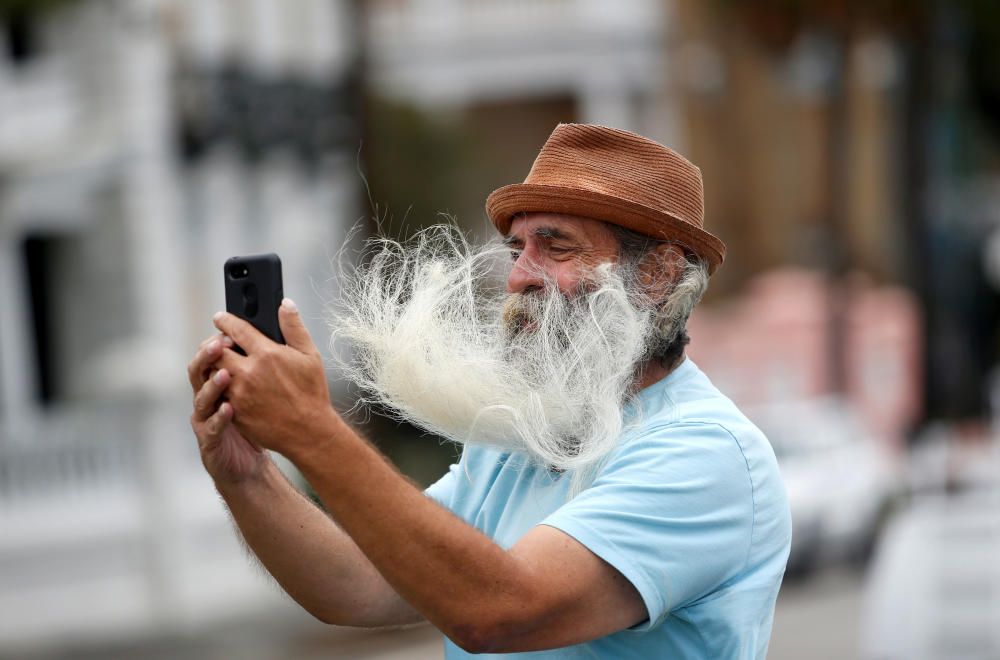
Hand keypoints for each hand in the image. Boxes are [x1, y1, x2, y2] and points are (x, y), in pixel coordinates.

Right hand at [188, 333, 268, 483]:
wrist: (252, 463)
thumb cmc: (257, 420)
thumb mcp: (262, 389)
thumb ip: (262, 363)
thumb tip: (271, 335)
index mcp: (218, 382)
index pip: (211, 356)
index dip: (216, 341)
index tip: (227, 326)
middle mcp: (207, 398)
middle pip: (198, 371)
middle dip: (208, 356)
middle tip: (221, 343)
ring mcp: (205, 420)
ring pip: (202, 398)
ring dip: (212, 385)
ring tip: (226, 374)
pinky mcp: (210, 442)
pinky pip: (211, 427)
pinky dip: (219, 417)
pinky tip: (229, 409)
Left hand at [211, 299, 335, 461]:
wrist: (308, 431)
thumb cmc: (312, 393)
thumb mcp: (310, 355)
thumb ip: (294, 327)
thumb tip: (285, 305)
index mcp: (267, 354)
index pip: (236, 329)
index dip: (225, 320)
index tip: (220, 318)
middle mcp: (248, 372)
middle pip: (216, 351)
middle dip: (215, 344)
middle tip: (219, 343)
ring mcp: (239, 393)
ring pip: (213, 373)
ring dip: (215, 366)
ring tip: (223, 364)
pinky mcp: (234, 411)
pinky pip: (218, 394)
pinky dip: (219, 387)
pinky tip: (228, 385)